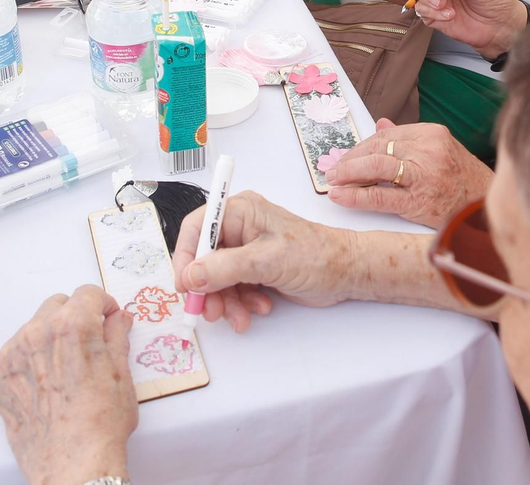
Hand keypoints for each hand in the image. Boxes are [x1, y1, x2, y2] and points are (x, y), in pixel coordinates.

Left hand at [0, 287, 135, 484]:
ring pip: (33, 330)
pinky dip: (29, 365)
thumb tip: (117, 319)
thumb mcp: (122, 373)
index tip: (107, 319)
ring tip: (65, 371)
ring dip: (49, 341)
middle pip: (57, 306)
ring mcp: (11, 357)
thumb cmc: (101, 425)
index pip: (87, 294)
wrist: (73, 465)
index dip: (103, 306)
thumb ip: (117, 336)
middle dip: (74, 318)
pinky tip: (46, 387)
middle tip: (87, 345)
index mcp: (72, 326)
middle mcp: (36, 334)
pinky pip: (14, 357)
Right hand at [172, 191, 360, 331]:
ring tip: (241, 317)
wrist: (346, 273)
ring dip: (226, 302)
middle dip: (207, 289)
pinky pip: (233, 289)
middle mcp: (240, 227)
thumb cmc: (315, 255)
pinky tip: (259, 308)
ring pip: (217, 279)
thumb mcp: (266, 261)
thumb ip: (224, 268)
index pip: (196, 228)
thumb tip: (190, 277)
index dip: (184, 257)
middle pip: (203, 259)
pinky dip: (241, 303)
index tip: (184, 286)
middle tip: (211, 312)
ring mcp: (247, 250)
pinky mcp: (255, 270)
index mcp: (241, 211)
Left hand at [326, 119, 491, 227]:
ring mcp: (423, 176)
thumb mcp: (440, 149)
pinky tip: (340, 196)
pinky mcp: (417, 202)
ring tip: (332, 180)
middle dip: (350, 159)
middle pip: (377, 148)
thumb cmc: (461, 178)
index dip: (361, 146)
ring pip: (375, 167)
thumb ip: (409, 138)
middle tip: (333, 170)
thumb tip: (380, 125)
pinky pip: (379, 196)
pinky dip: (355, 196)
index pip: (386, 135)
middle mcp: (427, 151)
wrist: (485, 207)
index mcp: (432, 134)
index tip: (347, 156)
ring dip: (348, 173)